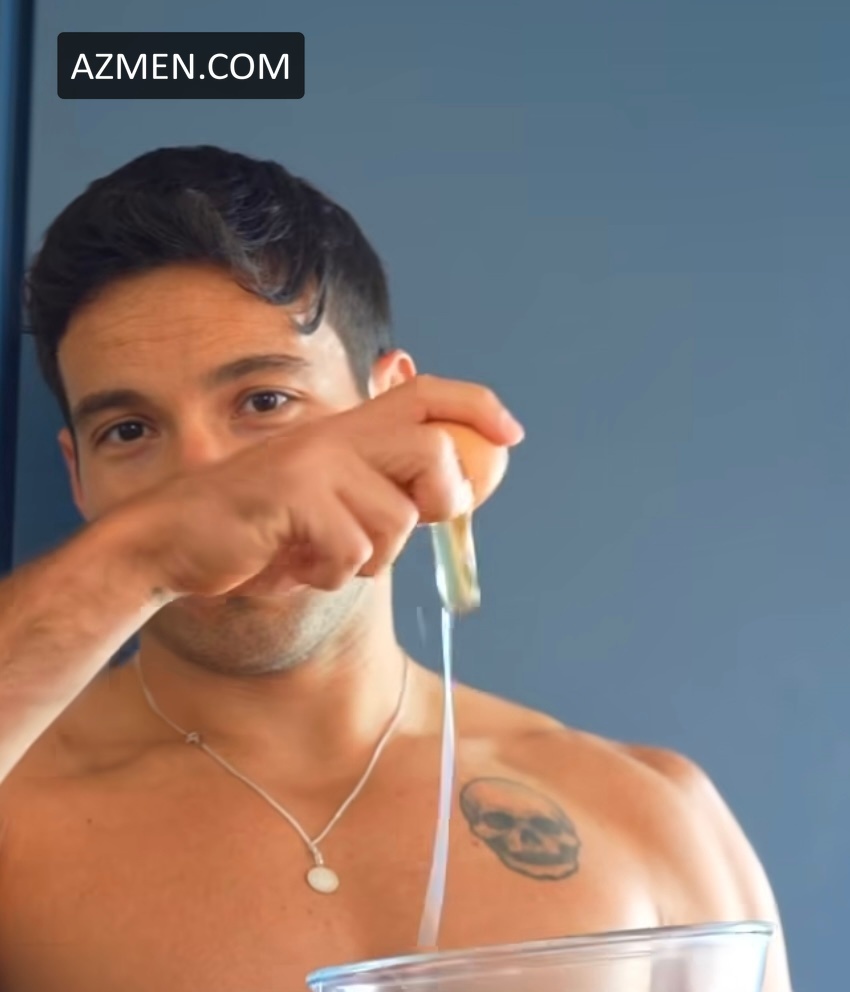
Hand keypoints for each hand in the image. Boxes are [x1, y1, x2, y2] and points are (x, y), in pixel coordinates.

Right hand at [121, 373, 522, 601]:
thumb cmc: (256, 535)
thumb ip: (379, 495)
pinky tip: (293, 565)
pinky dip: (329, 575)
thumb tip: (447, 497)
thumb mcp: (327, 511)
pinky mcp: (294, 497)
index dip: (476, 408)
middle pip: (432, 450)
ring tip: (319, 556)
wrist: (174, 546)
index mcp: (344, 432)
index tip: (512, 436)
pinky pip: (352, 550)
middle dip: (438, 501)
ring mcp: (313, 463)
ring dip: (366, 559)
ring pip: (396, 519)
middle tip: (402, 527)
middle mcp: (334, 436)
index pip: (424, 395)